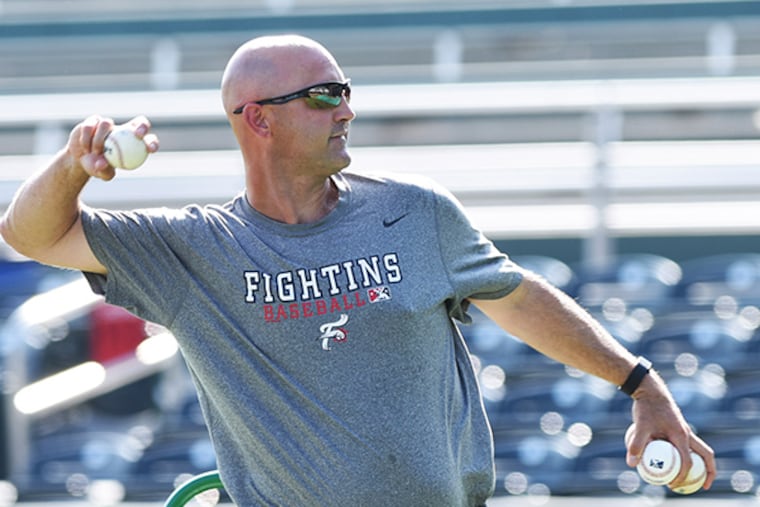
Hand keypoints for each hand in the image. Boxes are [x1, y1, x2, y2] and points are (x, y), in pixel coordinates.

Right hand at [67, 115, 158, 179]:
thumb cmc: (97, 168)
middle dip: (142, 127)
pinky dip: (87, 137)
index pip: (149, 140)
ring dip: (99, 139)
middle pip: (141, 122)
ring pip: (107, 124)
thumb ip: (104, 171)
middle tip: (137, 135)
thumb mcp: (102, 174)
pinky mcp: (94, 121)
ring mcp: (109, 124)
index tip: (149, 149)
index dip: (152, 142)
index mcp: (133, 144)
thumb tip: (102, 164)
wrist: (80, 160)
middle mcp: (124, 131)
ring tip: (94, 152)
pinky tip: (85, 147)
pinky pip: (91, 125)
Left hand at [625, 373, 715, 490]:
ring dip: (699, 464)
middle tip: (701, 487)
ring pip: (700, 450)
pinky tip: (671, 462)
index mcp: (681, 435)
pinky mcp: (679, 428)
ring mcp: (685, 430)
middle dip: (708, 473)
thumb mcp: (639, 426)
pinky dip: (687, 455)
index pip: (688, 461)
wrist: (650, 390)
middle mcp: (687, 433)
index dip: (683, 476)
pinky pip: (688, 445)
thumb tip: (632, 464)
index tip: (672, 485)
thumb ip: (636, 445)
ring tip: (688, 478)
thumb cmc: (646, 407)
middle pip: (706, 455)